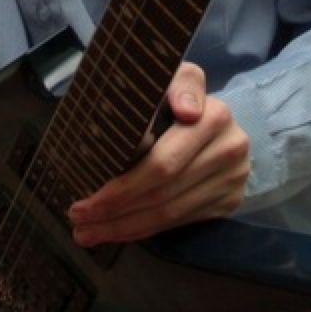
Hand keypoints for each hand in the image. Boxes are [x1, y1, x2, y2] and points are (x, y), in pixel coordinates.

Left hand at [68, 63, 250, 246]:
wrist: (218, 120)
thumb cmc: (177, 97)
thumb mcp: (173, 78)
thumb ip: (177, 84)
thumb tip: (186, 111)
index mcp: (214, 116)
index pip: (162, 164)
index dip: (122, 187)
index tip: (85, 199)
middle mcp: (229, 149)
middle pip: (162, 193)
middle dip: (114, 210)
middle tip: (77, 218)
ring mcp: (233, 179)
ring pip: (169, 214)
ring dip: (123, 228)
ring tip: (87, 233)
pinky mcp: (229, 200)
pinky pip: (180, 222)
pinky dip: (144, 229)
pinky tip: (117, 231)